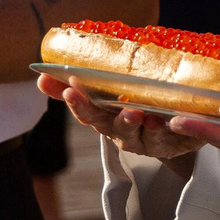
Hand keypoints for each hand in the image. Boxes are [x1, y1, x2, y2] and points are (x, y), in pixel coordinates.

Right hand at [39, 72, 215, 162]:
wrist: (176, 125)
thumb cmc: (135, 105)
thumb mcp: (108, 94)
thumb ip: (77, 85)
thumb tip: (41, 76)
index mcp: (107, 120)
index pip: (88, 114)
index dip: (79, 104)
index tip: (71, 88)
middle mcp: (127, 135)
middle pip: (118, 130)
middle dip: (121, 120)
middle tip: (125, 110)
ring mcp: (152, 142)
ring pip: (147, 138)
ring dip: (147, 128)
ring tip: (150, 116)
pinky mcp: (178, 143)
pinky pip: (176, 140)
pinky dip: (176, 130)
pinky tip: (175, 120)